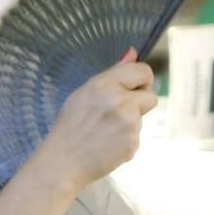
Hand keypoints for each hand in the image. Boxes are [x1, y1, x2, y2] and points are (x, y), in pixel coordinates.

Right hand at [34, 48, 157, 191]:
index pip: (143, 71)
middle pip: (151, 96)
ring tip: (105, 132)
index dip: (141, 80)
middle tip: (118, 112)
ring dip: (129, 123)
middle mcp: (121, 101)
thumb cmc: (69, 126)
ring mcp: (129, 124)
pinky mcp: (133, 144)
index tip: (134, 88)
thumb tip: (133, 52)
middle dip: (139, 102)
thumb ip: (112, 74)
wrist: (63, 162)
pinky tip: (107, 144)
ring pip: (141, 118)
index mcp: (105, 84)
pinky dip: (125, 140)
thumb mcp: (84, 93)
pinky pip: (136, 136)